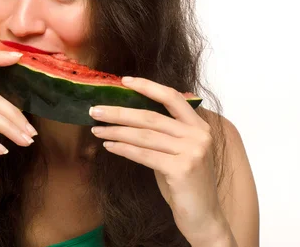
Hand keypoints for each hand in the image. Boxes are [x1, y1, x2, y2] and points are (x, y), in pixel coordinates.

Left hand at [89, 76, 230, 244]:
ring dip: (115, 131)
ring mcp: (192, 152)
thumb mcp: (178, 151)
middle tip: (95, 109)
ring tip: (96, 129)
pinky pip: (143, 154)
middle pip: (150, 116)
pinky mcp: (182, 169)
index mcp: (199, 126)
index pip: (172, 97)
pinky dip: (123, 149)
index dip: (147, 86)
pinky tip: (109, 146)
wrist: (203, 217)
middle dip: (119, 111)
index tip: (123, 81)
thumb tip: (129, 113)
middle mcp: (199, 135)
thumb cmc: (185, 183)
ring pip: (144, 135)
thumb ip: (164, 132)